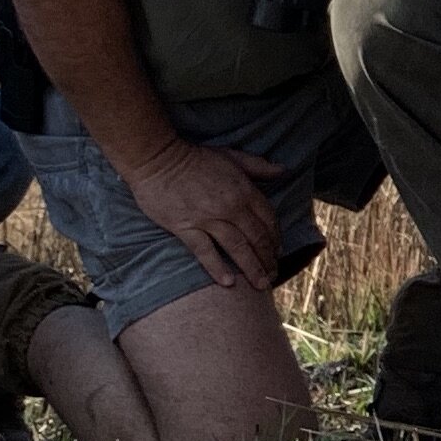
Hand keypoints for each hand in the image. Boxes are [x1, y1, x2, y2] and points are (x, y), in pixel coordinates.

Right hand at [125, 135, 289, 288]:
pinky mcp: (185, 227)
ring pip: (237, 247)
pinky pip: (204, 251)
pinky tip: (228, 283)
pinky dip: (217, 268)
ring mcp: (207, 218)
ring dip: (251, 268)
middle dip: (268, 258)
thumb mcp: (231, 156)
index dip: (275, 237)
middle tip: (273, 274)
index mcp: (243, 190)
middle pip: (256, 237)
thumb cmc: (194, 157)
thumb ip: (258, 166)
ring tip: (261, 284)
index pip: (267, 218)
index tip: (278, 251)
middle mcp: (230, 206)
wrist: (157, 158)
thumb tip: (283, 170)